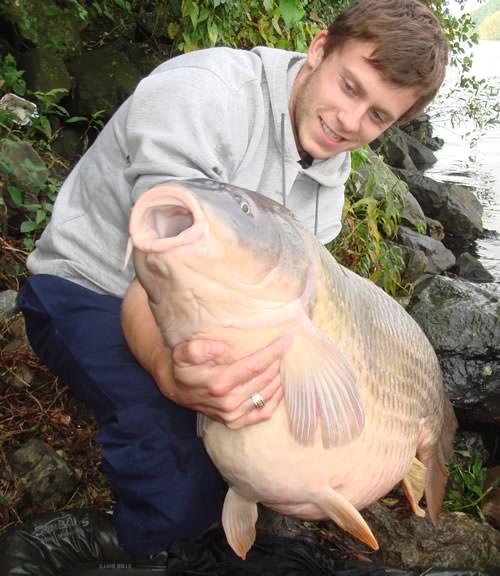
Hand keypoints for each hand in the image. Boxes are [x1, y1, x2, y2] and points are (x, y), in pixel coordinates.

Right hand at [170, 336, 291, 428]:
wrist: (176, 389)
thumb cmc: (184, 367)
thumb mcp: (182, 352)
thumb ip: (197, 349)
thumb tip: (219, 347)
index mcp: (218, 383)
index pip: (255, 365)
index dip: (273, 352)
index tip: (287, 340)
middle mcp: (228, 402)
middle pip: (264, 379)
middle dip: (278, 362)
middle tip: (286, 348)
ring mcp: (233, 415)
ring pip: (267, 395)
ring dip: (279, 378)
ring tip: (284, 363)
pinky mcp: (235, 423)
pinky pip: (263, 413)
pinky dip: (276, 399)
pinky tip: (280, 386)